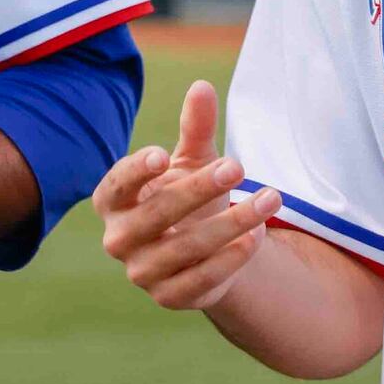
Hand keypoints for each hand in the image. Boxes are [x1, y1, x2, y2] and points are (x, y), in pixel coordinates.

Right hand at [93, 80, 281, 310]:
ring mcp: (141, 272)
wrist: (202, 251)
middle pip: (157, 215)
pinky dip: (231, 258)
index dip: (137, 171)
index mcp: (113, 200)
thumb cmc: (187, 193)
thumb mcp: (192, 160)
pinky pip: (201, 278)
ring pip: (186, 248)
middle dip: (198, 190)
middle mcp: (119, 238)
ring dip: (232, 223)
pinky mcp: (169, 297)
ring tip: (269, 198)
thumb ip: (194, 129)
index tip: (163, 155)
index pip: (118, 184)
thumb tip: (202, 86)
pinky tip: (256, 235)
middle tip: (237, 166)